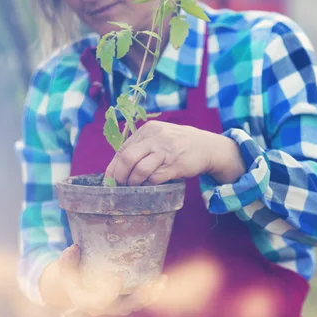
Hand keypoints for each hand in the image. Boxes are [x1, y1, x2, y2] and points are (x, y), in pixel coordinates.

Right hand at [40, 244, 166, 316]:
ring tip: (161, 281)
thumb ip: (67, 259)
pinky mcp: (126, 301)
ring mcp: (116, 306)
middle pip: (124, 307)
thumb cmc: (71, 274)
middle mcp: (104, 308)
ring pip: (136, 305)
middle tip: (148, 285)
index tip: (117, 278)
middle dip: (138, 298)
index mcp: (87, 302)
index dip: (109, 293)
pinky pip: (142, 300)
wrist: (76, 286)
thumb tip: (75, 248)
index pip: (99, 302)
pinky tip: (163, 279)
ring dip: (151, 295)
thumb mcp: (65, 267)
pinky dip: (154, 292)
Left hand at [105, 121, 244, 185]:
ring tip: (134, 186)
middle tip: (120, 185)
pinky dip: (148, 184)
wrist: (207, 146)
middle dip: (120, 175)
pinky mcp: (176, 165)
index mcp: (148, 130)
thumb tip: (117, 167)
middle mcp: (156, 138)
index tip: (109, 179)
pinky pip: (155, 178)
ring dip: (134, 182)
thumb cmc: (177, 144)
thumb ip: (140, 147)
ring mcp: (166, 151)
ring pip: (140, 170)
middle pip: (127, 158)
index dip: (113, 167)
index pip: (123, 149)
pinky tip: (149, 185)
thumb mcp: (158, 137)